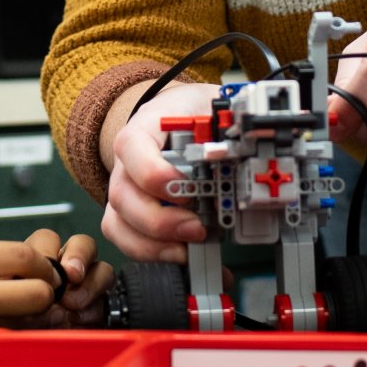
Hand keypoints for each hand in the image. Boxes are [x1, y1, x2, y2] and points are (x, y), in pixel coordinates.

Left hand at [0, 229, 115, 328]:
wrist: (33, 361)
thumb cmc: (13, 329)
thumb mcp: (7, 310)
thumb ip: (16, 297)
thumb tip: (26, 289)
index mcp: (39, 261)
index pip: (47, 239)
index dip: (47, 252)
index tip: (41, 270)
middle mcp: (67, 269)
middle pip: (83, 244)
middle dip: (78, 256)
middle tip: (71, 276)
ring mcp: (88, 287)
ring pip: (102, 268)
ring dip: (90, 285)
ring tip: (72, 305)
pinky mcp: (101, 308)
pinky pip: (108, 299)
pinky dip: (94, 308)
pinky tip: (78, 320)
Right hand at [101, 80, 216, 263]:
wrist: (176, 115)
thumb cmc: (192, 114)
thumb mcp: (211, 110)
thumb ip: (225, 131)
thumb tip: (247, 161)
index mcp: (144, 128)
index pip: (132, 147)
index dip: (157, 176)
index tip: (188, 192)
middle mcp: (126, 161)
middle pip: (123, 196)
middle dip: (161, 222)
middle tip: (198, 229)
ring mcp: (124, 189)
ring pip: (118, 223)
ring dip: (155, 244)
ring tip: (190, 251)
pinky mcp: (128, 213)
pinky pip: (125, 239)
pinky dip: (152, 254)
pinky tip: (182, 257)